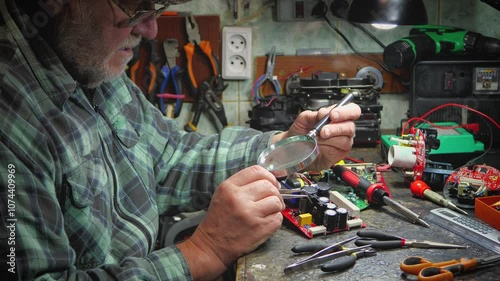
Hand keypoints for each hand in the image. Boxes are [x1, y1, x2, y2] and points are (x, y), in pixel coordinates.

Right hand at [177, 165, 284, 280]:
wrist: (212, 245)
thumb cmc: (219, 220)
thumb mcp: (223, 194)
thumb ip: (242, 184)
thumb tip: (269, 181)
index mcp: (229, 187)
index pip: (256, 171)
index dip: (268, 176)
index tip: (271, 182)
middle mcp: (239, 198)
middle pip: (269, 185)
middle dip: (275, 192)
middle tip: (273, 198)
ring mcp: (251, 214)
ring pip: (276, 201)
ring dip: (277, 206)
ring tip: (270, 210)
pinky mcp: (260, 228)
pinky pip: (278, 218)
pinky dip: (276, 219)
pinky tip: (267, 221)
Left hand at [272, 102, 360, 170]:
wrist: (294, 149)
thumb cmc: (301, 133)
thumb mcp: (303, 120)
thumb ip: (313, 114)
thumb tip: (324, 113)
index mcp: (336, 116)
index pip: (351, 110)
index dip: (345, 111)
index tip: (332, 115)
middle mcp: (342, 127)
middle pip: (351, 125)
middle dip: (337, 127)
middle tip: (324, 130)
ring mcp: (342, 140)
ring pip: (346, 138)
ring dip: (332, 136)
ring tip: (319, 137)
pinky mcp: (340, 152)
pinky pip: (342, 148)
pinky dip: (331, 145)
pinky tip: (321, 144)